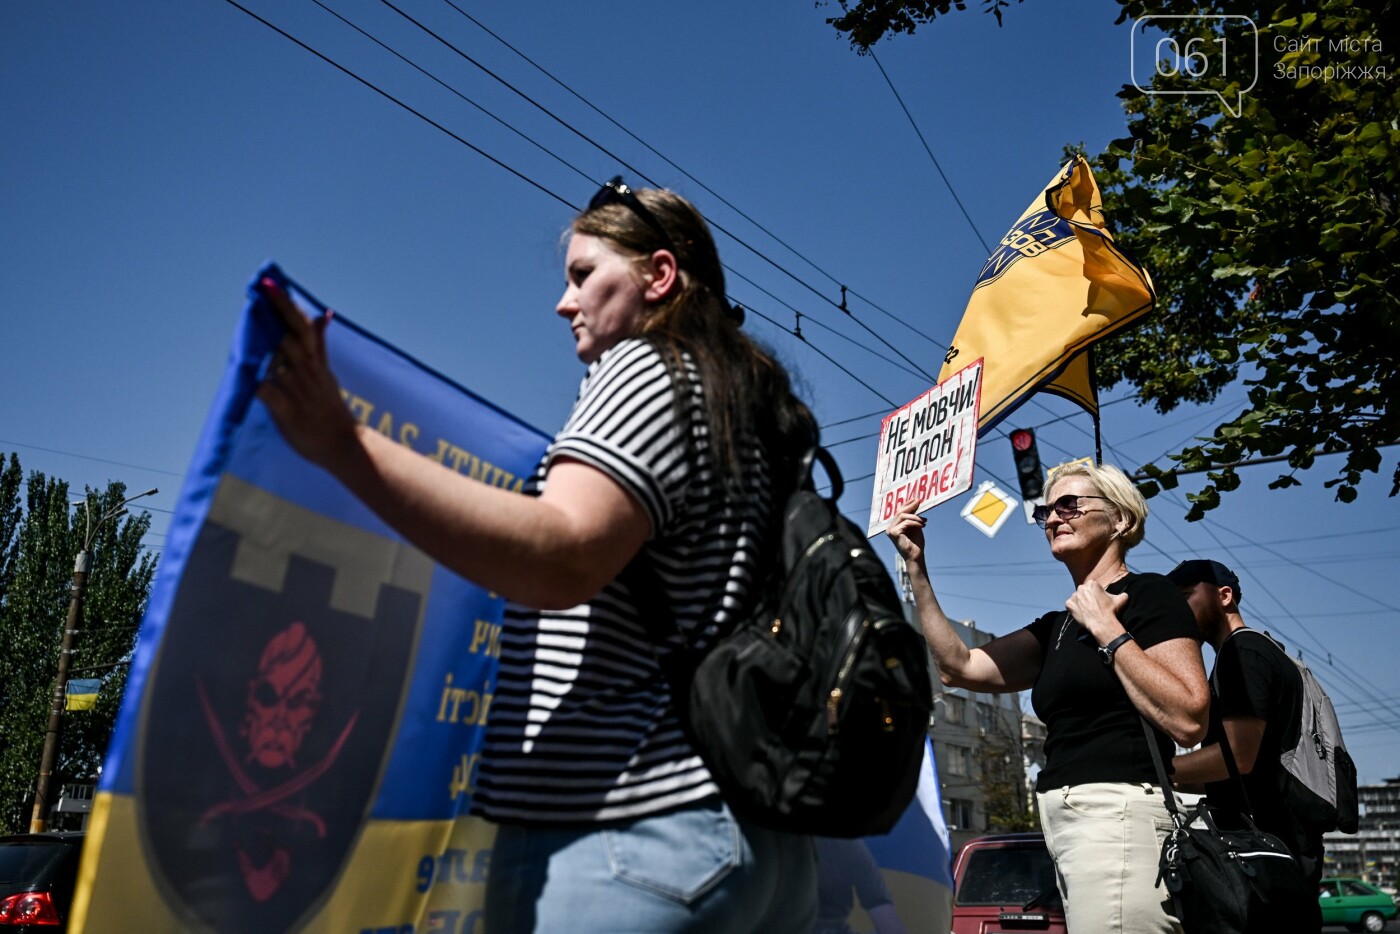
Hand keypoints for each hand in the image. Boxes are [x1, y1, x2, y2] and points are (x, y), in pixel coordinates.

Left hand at [254, 278, 357, 469]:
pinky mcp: (287, 411)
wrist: (344, 445)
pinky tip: (242, 370)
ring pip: (277, 359)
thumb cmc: (330, 410)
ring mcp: (298, 391)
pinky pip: (268, 392)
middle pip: (289, 336)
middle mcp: (307, 372)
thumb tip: (323, 314)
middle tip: (260, 290)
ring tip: (247, 321)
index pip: (302, 327)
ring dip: (261, 340)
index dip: (287, 306)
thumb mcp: (327, 371)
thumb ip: (319, 344)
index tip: (272, 284)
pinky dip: (256, 381)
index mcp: (316, 362)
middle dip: (275, 313)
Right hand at [885, 499, 926, 564]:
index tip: (916, 499)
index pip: (899, 512)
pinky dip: (915, 522)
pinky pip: (906, 523)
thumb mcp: (915, 526)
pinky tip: (922, 526)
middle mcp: (890, 528)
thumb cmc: (916, 543)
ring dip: (916, 517)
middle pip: (900, 512)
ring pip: (903, 516)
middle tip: (919, 501)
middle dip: (910, 506)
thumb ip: (913, 516)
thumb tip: (915, 502)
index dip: (907, 504)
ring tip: (924, 521)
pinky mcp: (893, 533)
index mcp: (894, 526)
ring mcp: (890, 530)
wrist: (916, 556)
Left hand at [1064, 581, 1128, 642]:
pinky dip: (1075, 609)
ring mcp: (1074, 596)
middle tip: (1093, 606)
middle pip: (1084, 592)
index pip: (1093, 587)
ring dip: (1081, 603)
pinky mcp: (1069, 604)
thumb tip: (1125, 594)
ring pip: (1077, 598)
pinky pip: (1070, 605)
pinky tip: (1082, 613)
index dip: (1097, 594)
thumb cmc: (1111, 611)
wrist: (1102, 623)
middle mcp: (1081, 587)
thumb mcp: (1121, 599)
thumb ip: (1123, 594)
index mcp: (1092, 583)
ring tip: (1088, 611)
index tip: (1099, 601)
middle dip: (1088, 598)